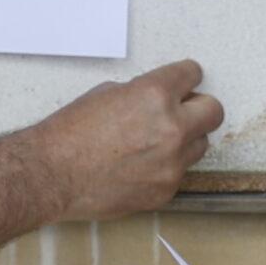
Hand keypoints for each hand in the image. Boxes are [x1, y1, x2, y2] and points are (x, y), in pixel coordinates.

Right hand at [25, 60, 224, 221]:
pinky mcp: (166, 190)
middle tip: (182, 111)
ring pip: (201, 145)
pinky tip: (140, 166)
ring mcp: (172, 163)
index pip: (193, 74)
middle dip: (198, 108)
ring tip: (154, 143)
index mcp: (155, 95)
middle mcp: (171, 127)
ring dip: (185, 139)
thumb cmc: (69, 134)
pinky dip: (166, 167)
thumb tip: (160, 101)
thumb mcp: (106, 94)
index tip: (185, 82)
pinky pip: (180, 172)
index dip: (186, 77)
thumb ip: (142, 94)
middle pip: (214, 111)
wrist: (52, 175)